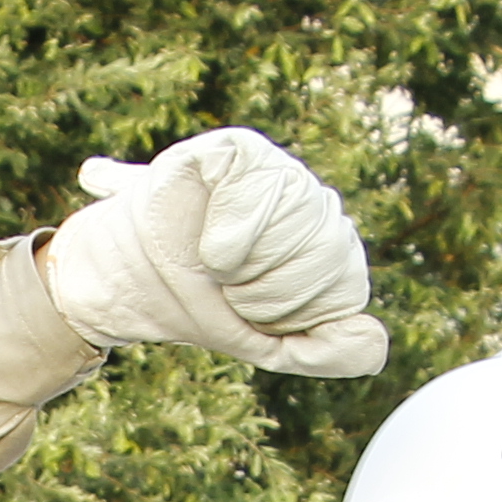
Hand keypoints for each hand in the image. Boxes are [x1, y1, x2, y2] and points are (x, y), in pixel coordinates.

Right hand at [39, 127, 388, 377]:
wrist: (127, 288)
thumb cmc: (197, 304)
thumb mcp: (264, 341)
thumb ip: (322, 350)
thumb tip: (375, 339)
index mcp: (323, 238)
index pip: (345, 281)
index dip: (292, 310)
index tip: (248, 310)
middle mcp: (306, 196)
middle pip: (326, 247)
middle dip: (270, 289)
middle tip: (227, 287)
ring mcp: (272, 167)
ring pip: (296, 210)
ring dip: (249, 261)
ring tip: (215, 264)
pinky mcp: (231, 150)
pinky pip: (259, 172)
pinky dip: (237, 216)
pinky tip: (213, 241)